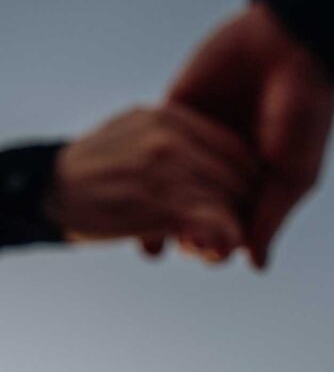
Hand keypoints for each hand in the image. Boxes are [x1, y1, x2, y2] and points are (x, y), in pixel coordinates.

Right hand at [46, 103, 256, 262]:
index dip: (246, 182)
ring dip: (232, 232)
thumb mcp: (134, 133)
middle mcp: (173, 137)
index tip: (239, 207)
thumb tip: (217, 162)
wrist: (49, 192)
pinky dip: (224, 244)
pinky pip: (219, 224)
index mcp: (169, 117)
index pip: (236, 148)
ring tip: (213, 250)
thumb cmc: (95, 172)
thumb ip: (175, 139)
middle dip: (242, 210)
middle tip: (229, 235)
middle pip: (240, 176)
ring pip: (233, 201)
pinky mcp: (163, 204)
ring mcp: (168, 169)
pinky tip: (211, 254)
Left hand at [167, 0, 333, 267]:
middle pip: (194, 211)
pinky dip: (141, 167)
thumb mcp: (292, 174)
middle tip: (185, 240)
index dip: (218, 243)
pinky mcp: (176, 113)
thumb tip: (256, 265)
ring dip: (157, 208)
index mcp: (256, 186)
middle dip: (187, 230)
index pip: (229, 227)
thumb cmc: (304, 115)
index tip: (212, 251)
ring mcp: (197, 142)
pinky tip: (135, 187)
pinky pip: (151, 146)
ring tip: (154, 225)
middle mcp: (224, 169)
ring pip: (168, 185)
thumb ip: (269, 218)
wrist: (290, 46)